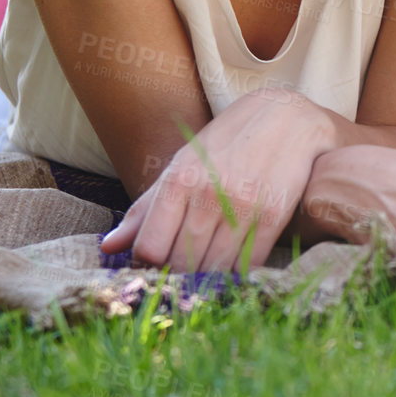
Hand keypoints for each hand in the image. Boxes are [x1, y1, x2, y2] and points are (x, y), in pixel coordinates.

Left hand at [101, 89, 333, 272]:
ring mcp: (243, 207)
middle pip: (180, 262)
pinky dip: (237, 273)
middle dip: (177, 276)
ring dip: (206, 279)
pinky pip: (248, 263)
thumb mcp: (181, 166)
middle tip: (181, 275)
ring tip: (205, 275)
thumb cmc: (227, 144)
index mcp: (179, 181)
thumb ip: (145, 208)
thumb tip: (108, 246)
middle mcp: (208, 195)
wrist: (287, 118)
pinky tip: (232, 267)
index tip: (155, 267)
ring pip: (213, 268)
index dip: (148, 266)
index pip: (150, 248)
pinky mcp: (274, 216)